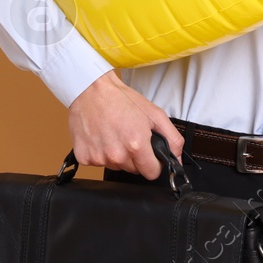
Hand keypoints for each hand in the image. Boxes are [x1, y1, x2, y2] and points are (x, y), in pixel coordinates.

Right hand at [67, 70, 185, 179]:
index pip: (152, 173)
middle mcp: (116, 155)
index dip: (153, 163)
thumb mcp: (154, 114)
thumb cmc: (121, 99)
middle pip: (133, 170)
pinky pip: (98, 163)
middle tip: (129, 135)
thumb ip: (172, 139)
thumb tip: (178, 159)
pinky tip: (101, 136)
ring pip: (116, 167)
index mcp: (136, 145)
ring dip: (117, 155)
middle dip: (134, 157)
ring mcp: (98, 158)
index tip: (149, 153)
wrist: (91, 89)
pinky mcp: (84, 157)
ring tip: (114, 133)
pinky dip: (100, 153)